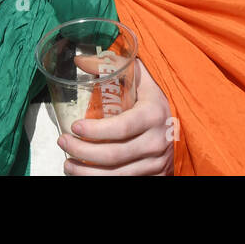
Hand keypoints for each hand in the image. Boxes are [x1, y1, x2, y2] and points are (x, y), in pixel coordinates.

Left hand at [58, 60, 173, 175]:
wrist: (180, 126)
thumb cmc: (153, 100)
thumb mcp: (141, 79)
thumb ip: (114, 66)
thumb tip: (80, 60)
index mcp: (153, 115)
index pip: (121, 127)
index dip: (95, 131)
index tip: (74, 127)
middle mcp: (156, 142)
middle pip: (113, 155)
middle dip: (82, 152)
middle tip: (63, 143)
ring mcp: (156, 163)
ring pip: (116, 176)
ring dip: (86, 173)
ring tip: (67, 163)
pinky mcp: (155, 177)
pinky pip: (124, 183)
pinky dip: (100, 181)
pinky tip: (85, 175)